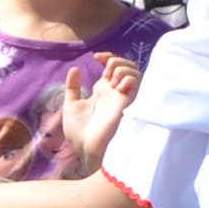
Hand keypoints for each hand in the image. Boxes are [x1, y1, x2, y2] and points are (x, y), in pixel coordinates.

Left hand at [56, 56, 138, 172]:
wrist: (85, 150)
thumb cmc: (79, 133)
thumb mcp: (71, 105)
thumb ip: (73, 87)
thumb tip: (75, 69)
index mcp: (103, 91)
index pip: (114, 67)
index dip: (109, 57)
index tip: (97, 57)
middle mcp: (115, 93)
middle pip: (128, 67)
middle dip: (117, 61)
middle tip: (105, 70)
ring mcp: (122, 98)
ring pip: (136, 73)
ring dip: (123, 69)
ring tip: (111, 79)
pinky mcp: (128, 104)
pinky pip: (137, 84)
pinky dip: (128, 79)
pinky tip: (116, 86)